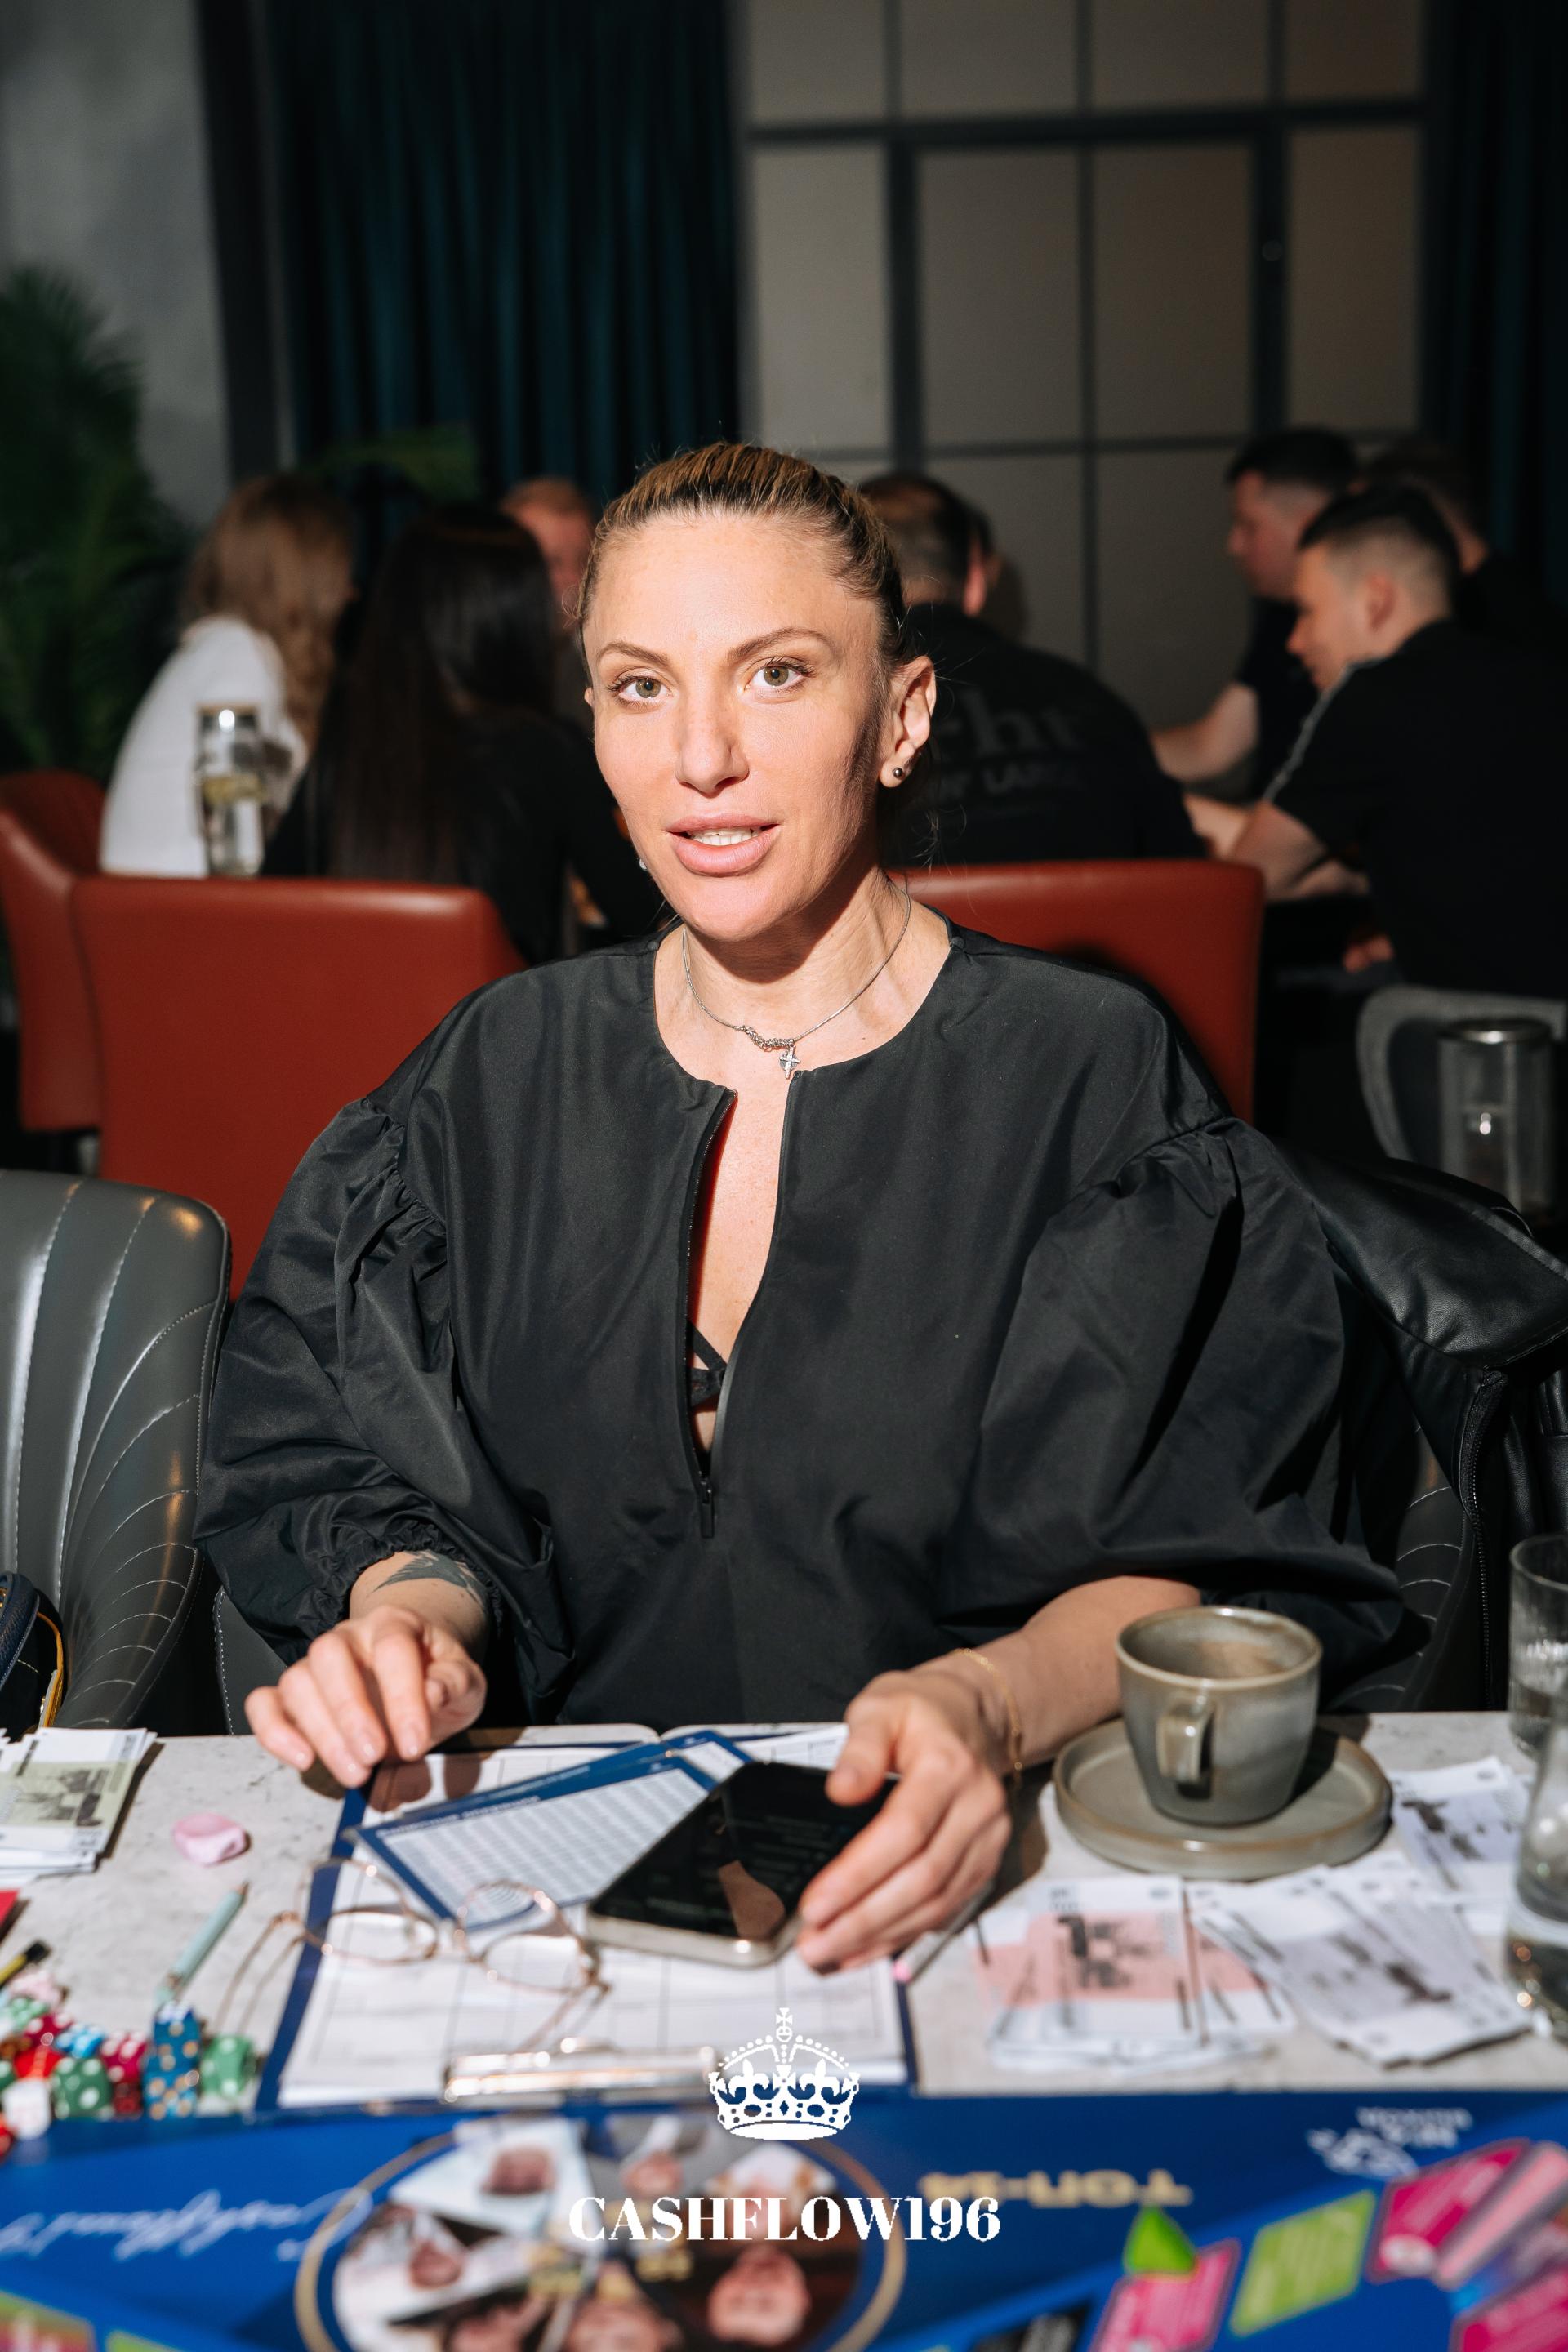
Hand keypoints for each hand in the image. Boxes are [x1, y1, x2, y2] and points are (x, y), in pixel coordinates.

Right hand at [246, 1603, 486, 1783]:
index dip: (402, 1698)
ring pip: (296, 1682)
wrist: (416, 1675)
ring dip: (321, 1732)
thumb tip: (433, 1694)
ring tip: (355, 1772)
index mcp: (395, 1625)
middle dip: (350, 1711)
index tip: (415, 1744)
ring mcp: (314, 1664)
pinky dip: (274, 1732)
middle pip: (330, 1655)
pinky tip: (303, 1759)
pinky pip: (263, 1702)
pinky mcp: (290, 1695)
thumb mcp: (465, 1682)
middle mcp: (348, 1637)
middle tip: (374, 1756)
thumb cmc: (436, 1678)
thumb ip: (455, 1684)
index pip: (393, 1648)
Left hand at [795, 1664, 1010, 1971]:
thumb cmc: (921, 1711)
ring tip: (831, 1951)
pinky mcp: (985, 1860)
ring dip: (882, 1934)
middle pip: (923, 1878)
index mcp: (948, 1767)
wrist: (975, 1714)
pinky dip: (905, 1933)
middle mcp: (977, 1808)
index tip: (816, 1904)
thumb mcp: (880, 1707)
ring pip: (937, 1902)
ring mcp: (987, 1839)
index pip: (904, 1832)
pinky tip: (867, 1947)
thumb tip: (840, 1791)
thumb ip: (858, 1747)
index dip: (859, 1874)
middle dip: (865, 1918)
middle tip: (814, 1943)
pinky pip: (947, 1907)